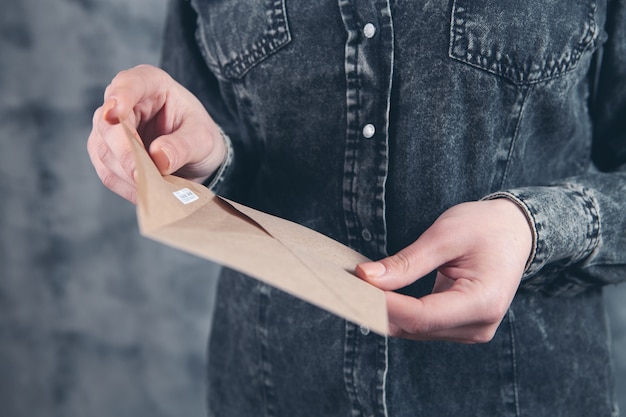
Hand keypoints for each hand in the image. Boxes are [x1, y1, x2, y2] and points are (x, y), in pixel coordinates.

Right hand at [87, 64, 225, 202]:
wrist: (196, 157)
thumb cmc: (199, 136)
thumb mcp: (203, 138)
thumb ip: (183, 145)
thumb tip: (158, 157)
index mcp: (150, 83)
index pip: (129, 83)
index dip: (120, 97)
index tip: (115, 113)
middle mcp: (124, 101)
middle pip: (108, 125)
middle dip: (125, 153)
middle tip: (143, 176)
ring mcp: (109, 128)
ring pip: (104, 152)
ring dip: (127, 174)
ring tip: (154, 187)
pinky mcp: (106, 153)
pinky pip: (108, 172)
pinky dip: (126, 186)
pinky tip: (146, 193)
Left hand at [356, 199, 532, 342]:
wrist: (514, 232)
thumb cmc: (484, 228)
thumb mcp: (445, 235)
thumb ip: (407, 261)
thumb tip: (367, 277)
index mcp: (483, 302)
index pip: (422, 316)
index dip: (385, 305)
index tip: (354, 288)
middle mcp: (479, 326)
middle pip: (415, 327)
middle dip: (379, 307)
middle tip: (346, 285)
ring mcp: (470, 331)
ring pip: (414, 330)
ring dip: (386, 311)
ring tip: (360, 287)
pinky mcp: (460, 327)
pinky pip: (421, 325)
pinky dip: (399, 310)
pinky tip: (379, 294)